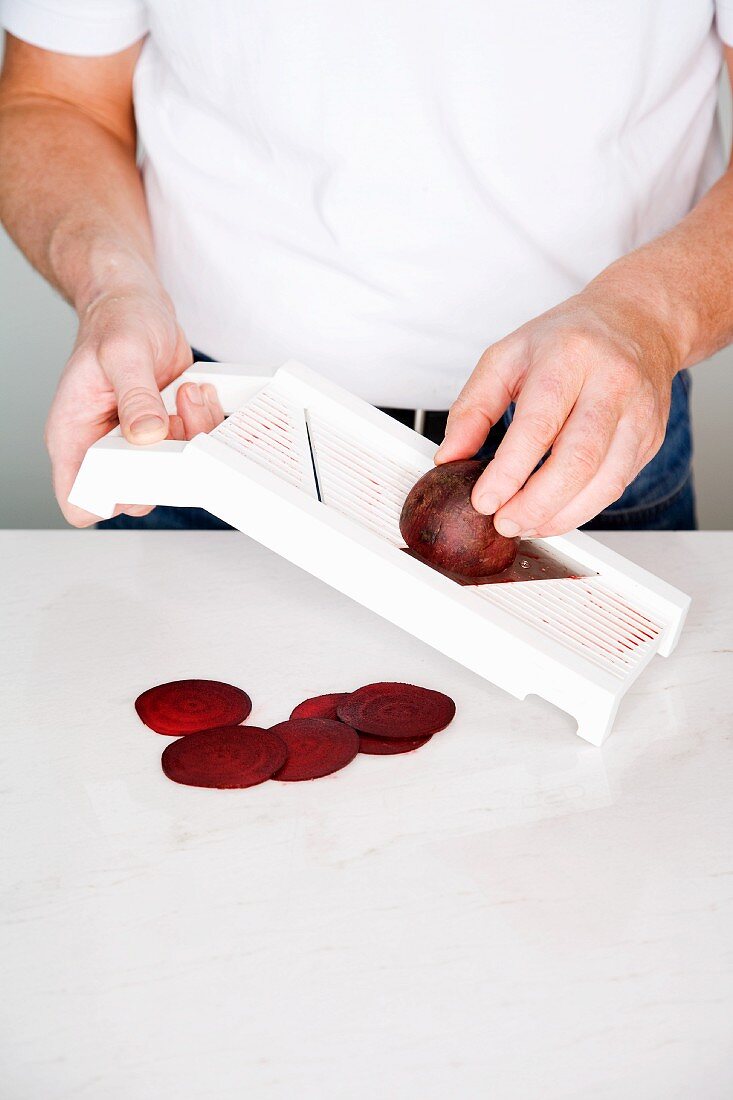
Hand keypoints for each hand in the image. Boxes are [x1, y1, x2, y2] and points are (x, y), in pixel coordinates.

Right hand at [45, 284, 223, 525]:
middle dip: (164, 466)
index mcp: (74, 436)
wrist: (137, 304)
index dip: (109, 497)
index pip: (80, 497)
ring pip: (171, 474)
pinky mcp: (167, 434)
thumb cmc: (116, 321)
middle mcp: (104, 446)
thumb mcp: (122, 352)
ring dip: (190, 440)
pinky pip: (193, 450)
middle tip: (170, 423)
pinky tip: (193, 394)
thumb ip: (135, 395)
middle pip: (134, 496)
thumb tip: (146, 435)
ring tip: (183, 396)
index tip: (138, 465)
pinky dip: (203, 426)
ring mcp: (137, 444)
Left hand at [435, 291, 678, 535]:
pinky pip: (615, 486)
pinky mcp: (650, 439)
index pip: (539, 424)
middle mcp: (612, 383)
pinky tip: (552, 515)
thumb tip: (449, 457)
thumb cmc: (567, 339)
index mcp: (569, 356)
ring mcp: (638, 413)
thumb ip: (473, 407)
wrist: (637, 321)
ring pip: (603, 482)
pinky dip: (580, 510)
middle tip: (504, 522)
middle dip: (536, 503)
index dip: (510, 471)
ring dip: (559, 516)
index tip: (484, 500)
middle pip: (577, 459)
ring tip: (524, 525)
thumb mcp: (507, 356)